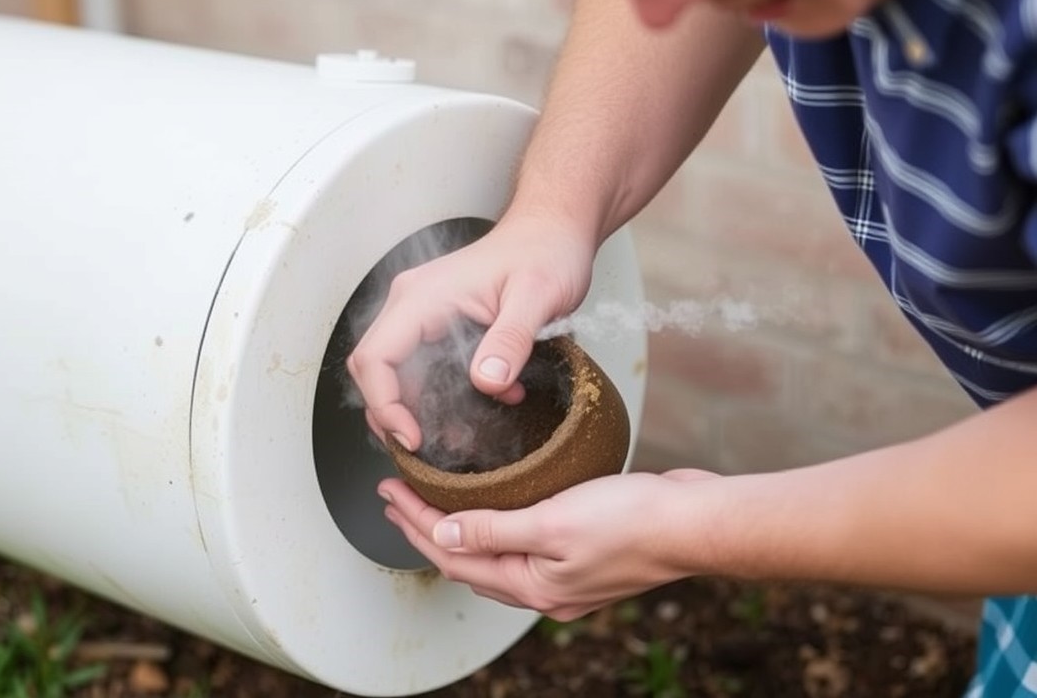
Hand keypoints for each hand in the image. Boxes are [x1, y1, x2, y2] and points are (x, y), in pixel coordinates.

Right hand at [347, 216, 595, 450]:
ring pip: (396, 373)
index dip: (385, 405)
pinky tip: (484, 405)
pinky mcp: (439, 325)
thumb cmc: (545, 251)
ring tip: (459, 435)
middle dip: (393, 414)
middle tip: (425, 448)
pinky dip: (443, 395)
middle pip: (375, 370)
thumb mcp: (538, 297)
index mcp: (423, 297)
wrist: (555, 230)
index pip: (375, 358)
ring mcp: (423, 314)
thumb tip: (485, 382)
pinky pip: (423, 367)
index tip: (412, 438)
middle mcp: (413, 304)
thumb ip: (510, 340)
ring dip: (419, 408)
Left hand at [378, 469, 720, 620]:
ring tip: (432, 502)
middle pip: (467, 560)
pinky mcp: (583, 555)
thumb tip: (441, 533)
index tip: (389, 493)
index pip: (452, 556)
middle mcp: (544, 591)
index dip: (415, 525)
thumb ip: (493, 529)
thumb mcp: (552, 521)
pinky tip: (494, 508)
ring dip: (459, 528)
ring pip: (494, 556)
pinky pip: (523, 545)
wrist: (696, 523)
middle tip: (397, 496)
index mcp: (532, 587)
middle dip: (427, 528)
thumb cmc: (633, 521)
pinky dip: (496, 527)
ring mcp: (565, 576)